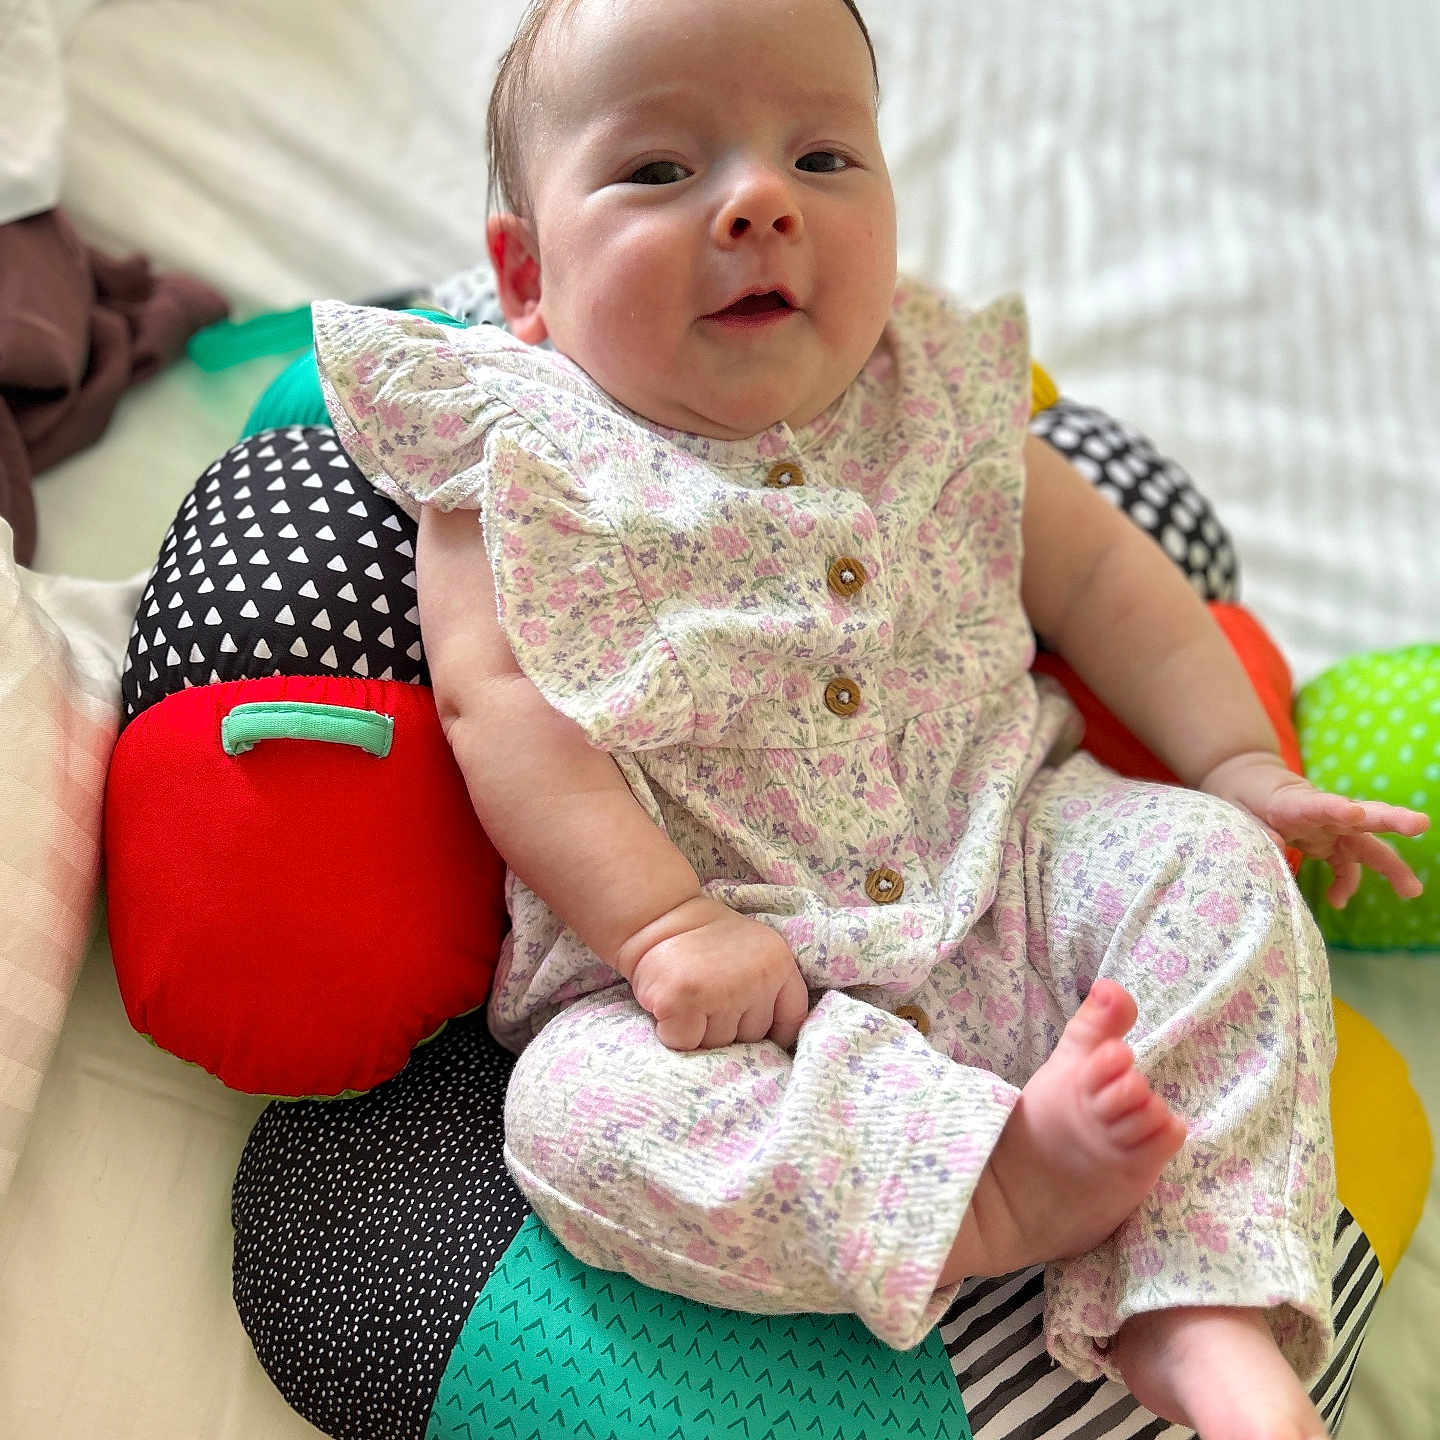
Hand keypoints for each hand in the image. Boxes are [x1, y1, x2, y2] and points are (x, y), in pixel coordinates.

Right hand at [617, 896, 810, 1051]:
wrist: (657, 916)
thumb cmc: (705, 939)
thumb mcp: (753, 950)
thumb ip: (769, 986)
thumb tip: (775, 1040)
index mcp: (777, 963)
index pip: (793, 1018)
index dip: (776, 1033)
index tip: (758, 1032)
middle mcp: (756, 978)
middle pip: (752, 1037)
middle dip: (729, 1026)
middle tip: (708, 997)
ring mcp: (720, 992)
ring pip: (718, 1044)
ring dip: (700, 1030)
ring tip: (689, 998)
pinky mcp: (683, 1003)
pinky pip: (685, 1043)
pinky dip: (672, 1032)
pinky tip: (670, 1006)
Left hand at [1199, 750, 1429, 907]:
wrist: (1249, 782)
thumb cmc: (1241, 795)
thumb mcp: (1235, 811)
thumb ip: (1255, 828)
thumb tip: (1276, 845)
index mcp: (1294, 802)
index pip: (1317, 804)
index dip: (1335, 808)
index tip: (1353, 813)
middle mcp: (1321, 814)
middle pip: (1360, 816)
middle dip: (1390, 820)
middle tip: (1419, 824)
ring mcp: (1330, 828)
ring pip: (1365, 842)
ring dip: (1390, 865)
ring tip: (1412, 890)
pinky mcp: (1330, 842)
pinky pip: (1346, 864)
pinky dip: (1346, 884)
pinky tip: (1338, 902)